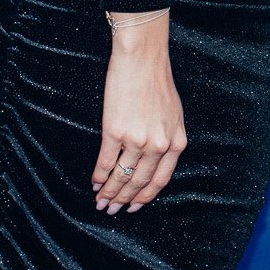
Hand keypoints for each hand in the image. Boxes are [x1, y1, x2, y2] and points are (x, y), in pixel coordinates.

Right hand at [91, 12, 185, 213]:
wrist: (143, 59)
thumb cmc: (158, 82)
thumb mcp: (174, 115)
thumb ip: (167, 139)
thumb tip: (153, 160)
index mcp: (176, 142)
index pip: (160, 180)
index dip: (145, 197)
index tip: (134, 207)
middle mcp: (158, 145)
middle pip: (139, 182)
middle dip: (123, 200)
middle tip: (111, 210)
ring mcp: (136, 140)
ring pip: (121, 176)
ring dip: (108, 192)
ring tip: (100, 202)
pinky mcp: (114, 132)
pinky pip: (105, 162)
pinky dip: (98, 175)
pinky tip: (93, 182)